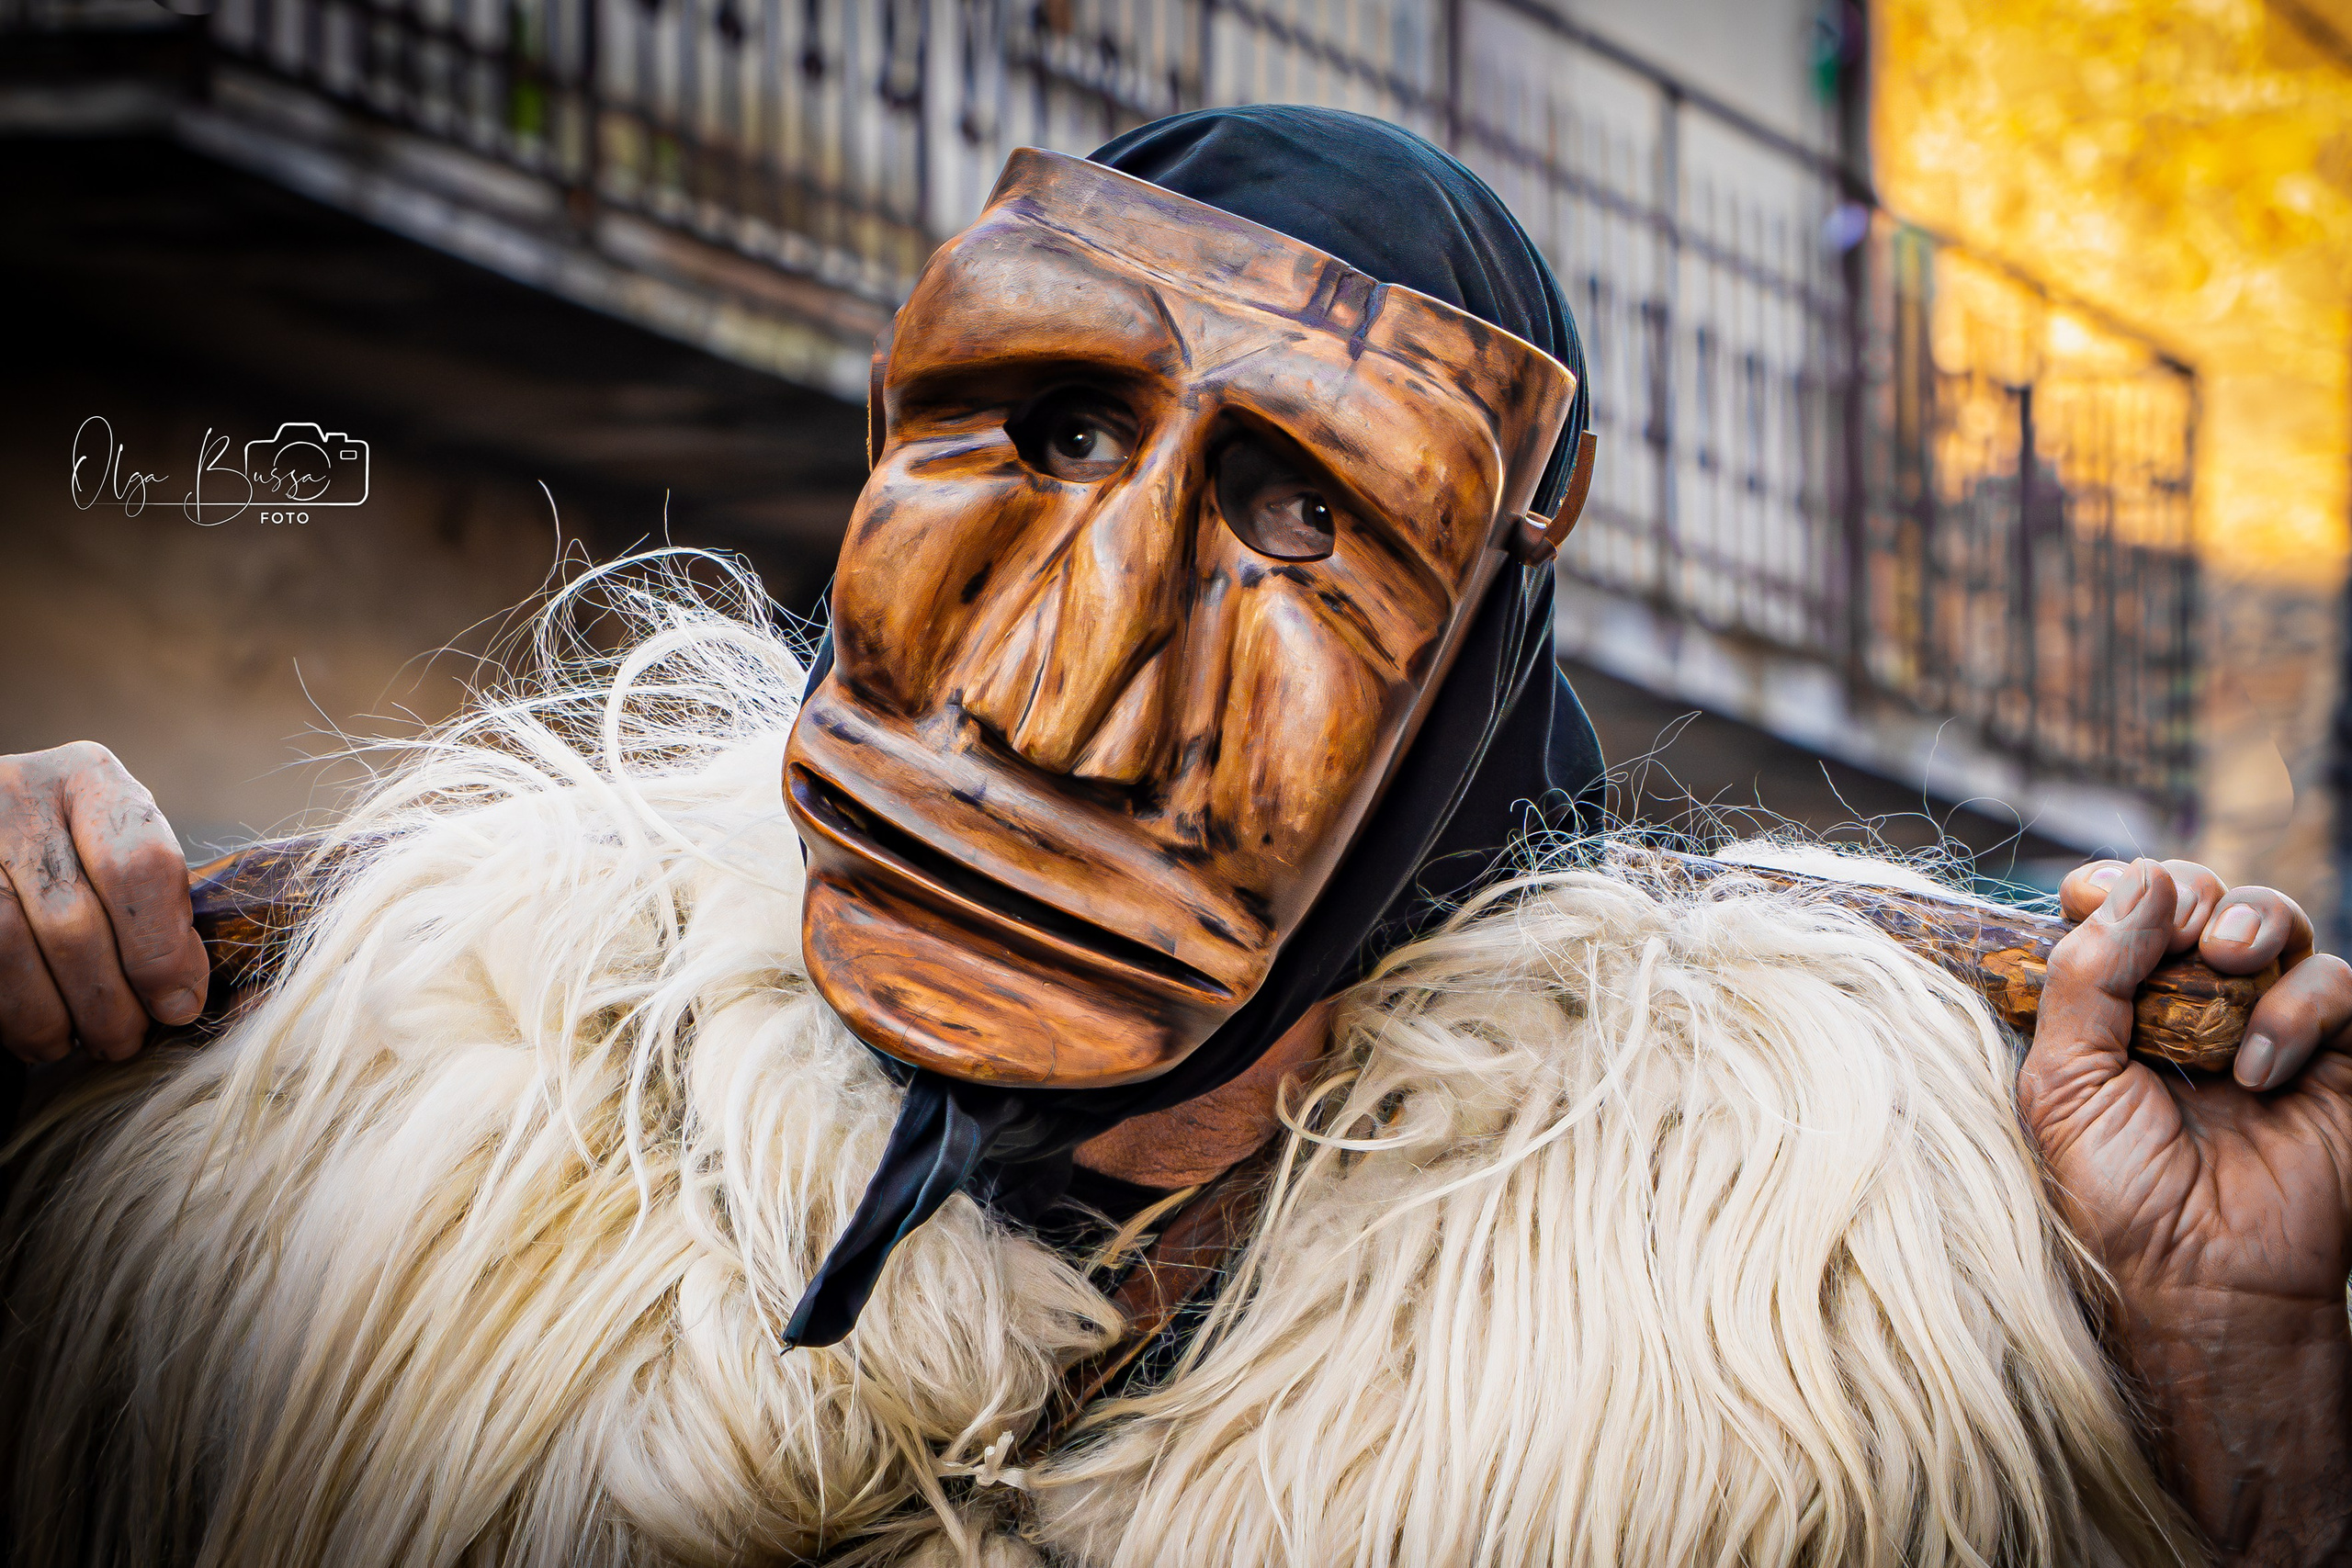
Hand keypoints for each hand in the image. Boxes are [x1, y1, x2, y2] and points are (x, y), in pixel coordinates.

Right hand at [0, 742, 205, 1062]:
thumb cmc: (77, 853)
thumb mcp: (119, 850)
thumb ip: (157, 904)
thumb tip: (183, 999)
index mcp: (88, 777)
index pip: (137, 866)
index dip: (161, 951)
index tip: (178, 1004)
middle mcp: (16, 795)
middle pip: (72, 921)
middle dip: (108, 1002)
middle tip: (127, 1041)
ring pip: (8, 948)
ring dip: (50, 1017)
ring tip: (77, 1043)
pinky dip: (7, 1012)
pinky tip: (31, 1032)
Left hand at [2021, 857, 2351, 1565]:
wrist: (2203, 1283)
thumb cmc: (2118, 1198)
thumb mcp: (2063, 1083)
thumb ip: (2083, 978)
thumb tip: (2133, 881)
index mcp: (2110, 1009)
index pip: (2116, 909)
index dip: (2109, 887)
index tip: (2089, 894)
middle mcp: (2186, 1008)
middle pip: (2197, 896)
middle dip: (2187, 892)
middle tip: (2181, 930)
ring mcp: (2263, 1027)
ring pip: (2272, 921)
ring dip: (2247, 921)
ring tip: (2224, 960)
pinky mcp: (2335, 1059)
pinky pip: (2336, 982)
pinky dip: (2298, 1007)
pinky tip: (2260, 1070)